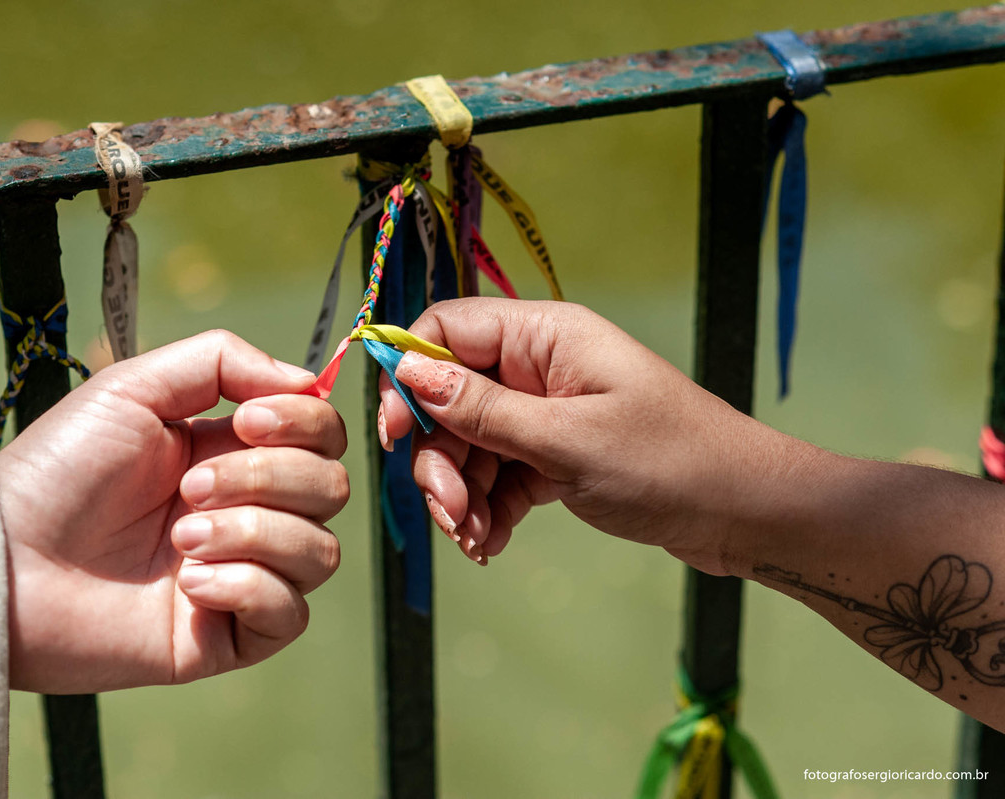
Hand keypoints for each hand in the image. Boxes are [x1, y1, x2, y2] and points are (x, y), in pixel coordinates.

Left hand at [0, 331, 347, 692]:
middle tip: (188, 489)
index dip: (304, 424)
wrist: (4, 560)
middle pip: (331, 489)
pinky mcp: (229, 635)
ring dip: (253, 534)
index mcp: (234, 453)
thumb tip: (307, 381)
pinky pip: (290, 612)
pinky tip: (188, 585)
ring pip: (320, 552)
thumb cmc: (59, 471)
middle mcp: (250, 511)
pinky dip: (249, 588)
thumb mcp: (133, 387)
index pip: (323, 435)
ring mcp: (244, 573)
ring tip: (180, 541)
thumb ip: (222, 362)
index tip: (246, 422)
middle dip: (266, 479)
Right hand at [378, 298, 819, 573]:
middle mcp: (540, 367)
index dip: (408, 374)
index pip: (447, 328)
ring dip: (461, 495)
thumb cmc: (670, 463)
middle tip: (449, 512)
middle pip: (450, 398)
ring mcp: (548, 412)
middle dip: (439, 458)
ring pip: (471, 445)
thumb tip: (408, 370)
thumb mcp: (566, 440)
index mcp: (545, 336)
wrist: (745, 514)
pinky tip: (491, 545)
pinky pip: (500, 476)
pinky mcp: (557, 455)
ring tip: (473, 541)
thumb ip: (482, 409)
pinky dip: (489, 509)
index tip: (393, 434)